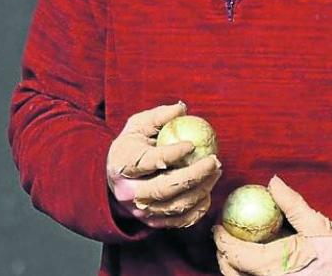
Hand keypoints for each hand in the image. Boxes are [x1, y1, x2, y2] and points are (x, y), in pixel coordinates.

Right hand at [106, 102, 222, 228]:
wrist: (115, 178)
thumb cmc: (131, 147)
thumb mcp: (138, 126)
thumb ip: (158, 117)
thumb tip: (182, 108)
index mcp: (122, 165)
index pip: (149, 162)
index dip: (172, 154)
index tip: (192, 144)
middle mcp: (129, 192)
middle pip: (165, 188)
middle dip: (194, 175)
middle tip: (214, 161)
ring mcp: (140, 211)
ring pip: (176, 205)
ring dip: (202, 190)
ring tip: (216, 171)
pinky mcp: (152, 222)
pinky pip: (180, 220)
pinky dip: (198, 208)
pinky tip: (208, 192)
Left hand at [214, 176, 331, 275]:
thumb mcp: (318, 226)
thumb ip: (293, 205)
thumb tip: (273, 181)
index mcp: (273, 266)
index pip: (234, 254)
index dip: (221, 239)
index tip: (218, 225)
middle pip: (231, 272)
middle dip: (223, 254)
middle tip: (223, 235)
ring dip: (234, 266)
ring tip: (236, 247)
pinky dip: (248, 274)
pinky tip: (254, 261)